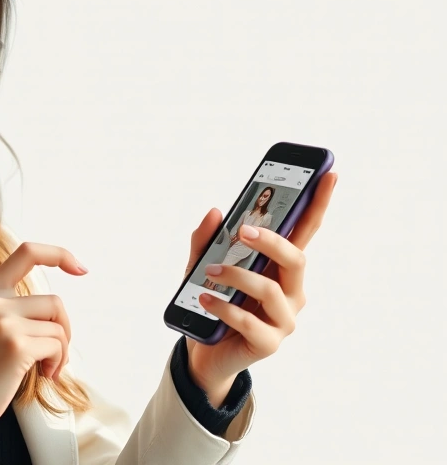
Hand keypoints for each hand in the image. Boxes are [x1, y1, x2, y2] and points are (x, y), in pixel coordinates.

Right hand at [0, 242, 86, 435]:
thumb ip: (12, 306)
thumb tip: (56, 309)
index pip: (27, 253)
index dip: (59, 254)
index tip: (80, 268)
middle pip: (54, 302)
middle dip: (64, 329)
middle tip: (56, 352)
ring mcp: (3, 322)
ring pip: (58, 327)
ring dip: (61, 351)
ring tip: (47, 367)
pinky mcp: (16, 346)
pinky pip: (57, 347)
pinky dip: (58, 363)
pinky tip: (45, 375)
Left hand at [181, 172, 336, 405]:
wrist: (203, 353)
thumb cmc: (211, 305)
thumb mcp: (200, 267)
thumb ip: (206, 242)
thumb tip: (216, 212)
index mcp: (281, 268)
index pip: (305, 232)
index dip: (319, 204)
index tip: (329, 175)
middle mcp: (291, 292)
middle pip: (296, 259)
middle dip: (272, 242)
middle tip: (243, 232)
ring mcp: (284, 319)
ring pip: (271, 289)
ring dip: (237, 277)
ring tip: (209, 273)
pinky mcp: (269, 343)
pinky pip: (250, 321)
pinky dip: (225, 308)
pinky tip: (206, 300)